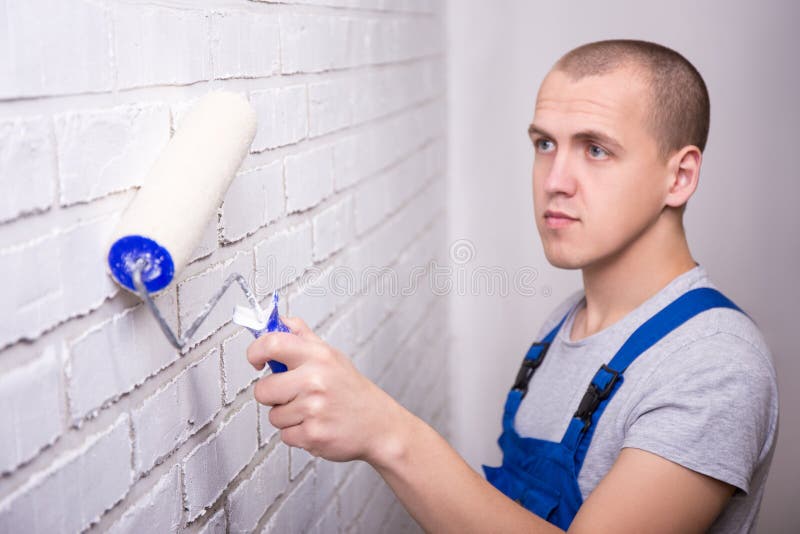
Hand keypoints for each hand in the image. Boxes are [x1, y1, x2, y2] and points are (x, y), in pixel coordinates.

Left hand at [247, 316, 407, 464]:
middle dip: (272, 395)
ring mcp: (313, 409)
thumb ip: (302, 337)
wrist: (379, 425)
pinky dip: (297, 434)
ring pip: (273, 416)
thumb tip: (278, 321)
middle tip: (293, 394)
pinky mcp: (312, 435)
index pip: (273, 344)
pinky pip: (284, 435)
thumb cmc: (352, 390)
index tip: (256, 360)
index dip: (255, 352)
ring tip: (311, 411)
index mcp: (318, 356)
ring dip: (288, 417)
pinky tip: (316, 425)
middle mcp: (315, 380)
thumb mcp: (331, 356)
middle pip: (263, 389)